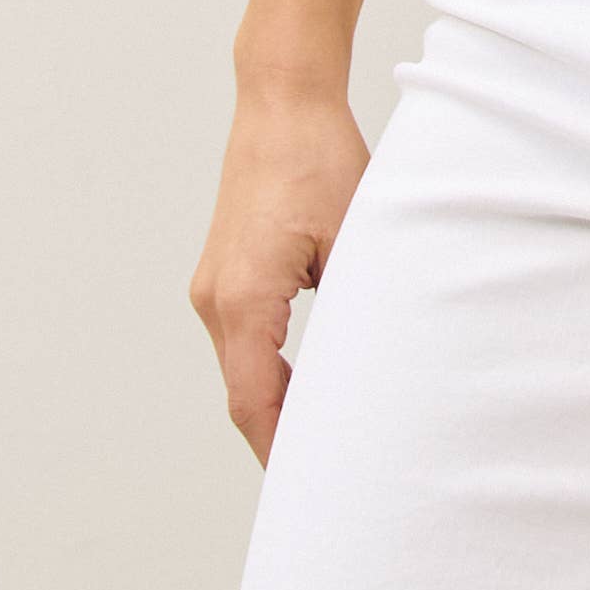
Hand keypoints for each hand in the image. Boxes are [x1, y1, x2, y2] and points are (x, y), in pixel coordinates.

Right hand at [189, 78, 371, 462]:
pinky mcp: (224, 273)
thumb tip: (375, 363)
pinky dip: (269, 370)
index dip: (280, 450)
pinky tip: (305, 386)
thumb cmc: (318, 158)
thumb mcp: (353, 236)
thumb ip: (356, 305)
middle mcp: (215, 300)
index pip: (254, 403)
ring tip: (322, 439)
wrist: (282, 101)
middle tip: (326, 477)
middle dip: (280, 437)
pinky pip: (243, 339)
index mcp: (243, 299)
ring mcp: (214, 286)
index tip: (310, 487)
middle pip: (243, 394)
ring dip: (275, 403)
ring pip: (241, 369)